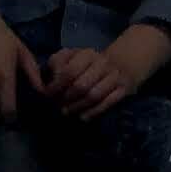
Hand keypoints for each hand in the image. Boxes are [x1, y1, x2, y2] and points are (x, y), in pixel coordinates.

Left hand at [42, 25, 170, 121]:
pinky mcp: (124, 89)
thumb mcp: (72, 55)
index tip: (47, 95)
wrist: (123, 62)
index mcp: (87, 54)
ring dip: (78, 106)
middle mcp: (102, 64)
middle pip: (81, 86)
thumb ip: (57, 62)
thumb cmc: (89, 62)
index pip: (69, 71)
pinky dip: (94, 111)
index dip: (56, 86)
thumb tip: (50, 79)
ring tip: (66, 112)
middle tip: (56, 106)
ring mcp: (114, 77)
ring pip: (94, 95)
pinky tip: (82, 117)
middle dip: (66, 98)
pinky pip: (108, 103)